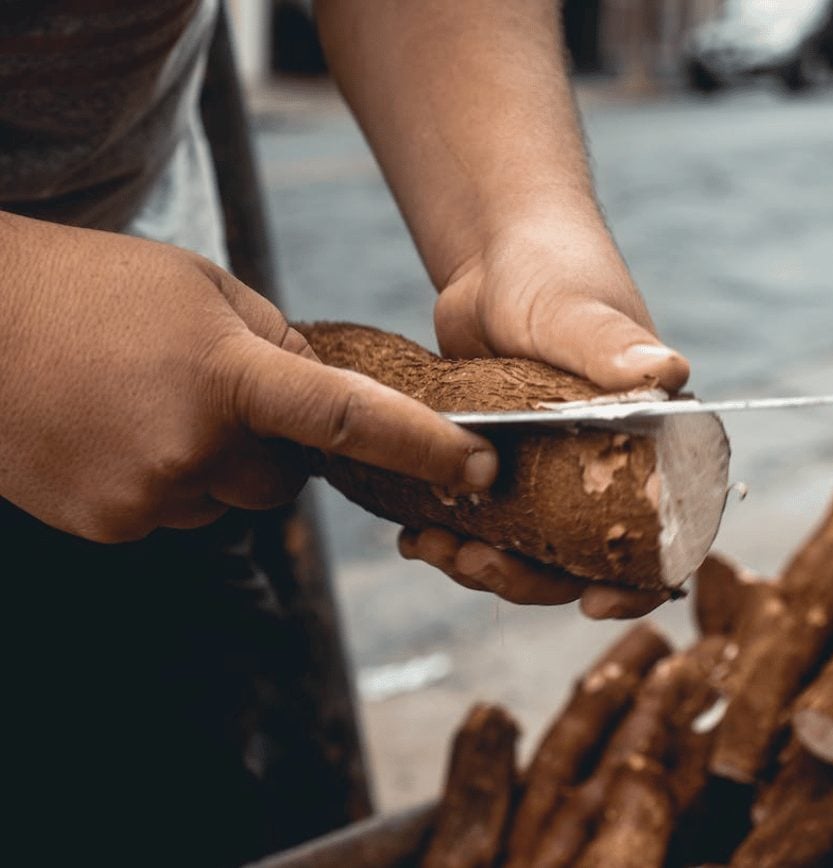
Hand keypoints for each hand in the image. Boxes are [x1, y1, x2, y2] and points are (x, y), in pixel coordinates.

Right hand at [0, 215, 496, 542]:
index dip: (425, 446)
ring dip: (217, 462)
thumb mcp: (203, 287)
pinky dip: (170, 480)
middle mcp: (193, 446)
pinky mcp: (109, 525)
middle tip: (227, 396)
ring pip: (230, 497)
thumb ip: (278, 342)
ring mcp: (147, 494)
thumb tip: (326, 391)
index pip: (350, 419)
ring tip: (155, 404)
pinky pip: (177, 512)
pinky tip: (122, 432)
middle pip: (286, 477)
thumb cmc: (92, 287)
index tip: (480, 467)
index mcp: (226, 373)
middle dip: (277, 447)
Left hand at [407, 215, 690, 618]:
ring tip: (427, 548)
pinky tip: (415, 531)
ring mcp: (554, 471)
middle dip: (528, 577)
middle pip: (583, 557)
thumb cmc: (552, 271)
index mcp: (653, 441)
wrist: (494, 254)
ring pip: (529, 548)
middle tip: (472, 564)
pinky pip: (487, 520)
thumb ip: (613, 343)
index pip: (667, 532)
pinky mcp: (505, 465)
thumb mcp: (576, 311)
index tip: (592, 604)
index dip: (639, 581)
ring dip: (481, 562)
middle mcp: (610, 465)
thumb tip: (670, 374)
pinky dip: (455, 534)